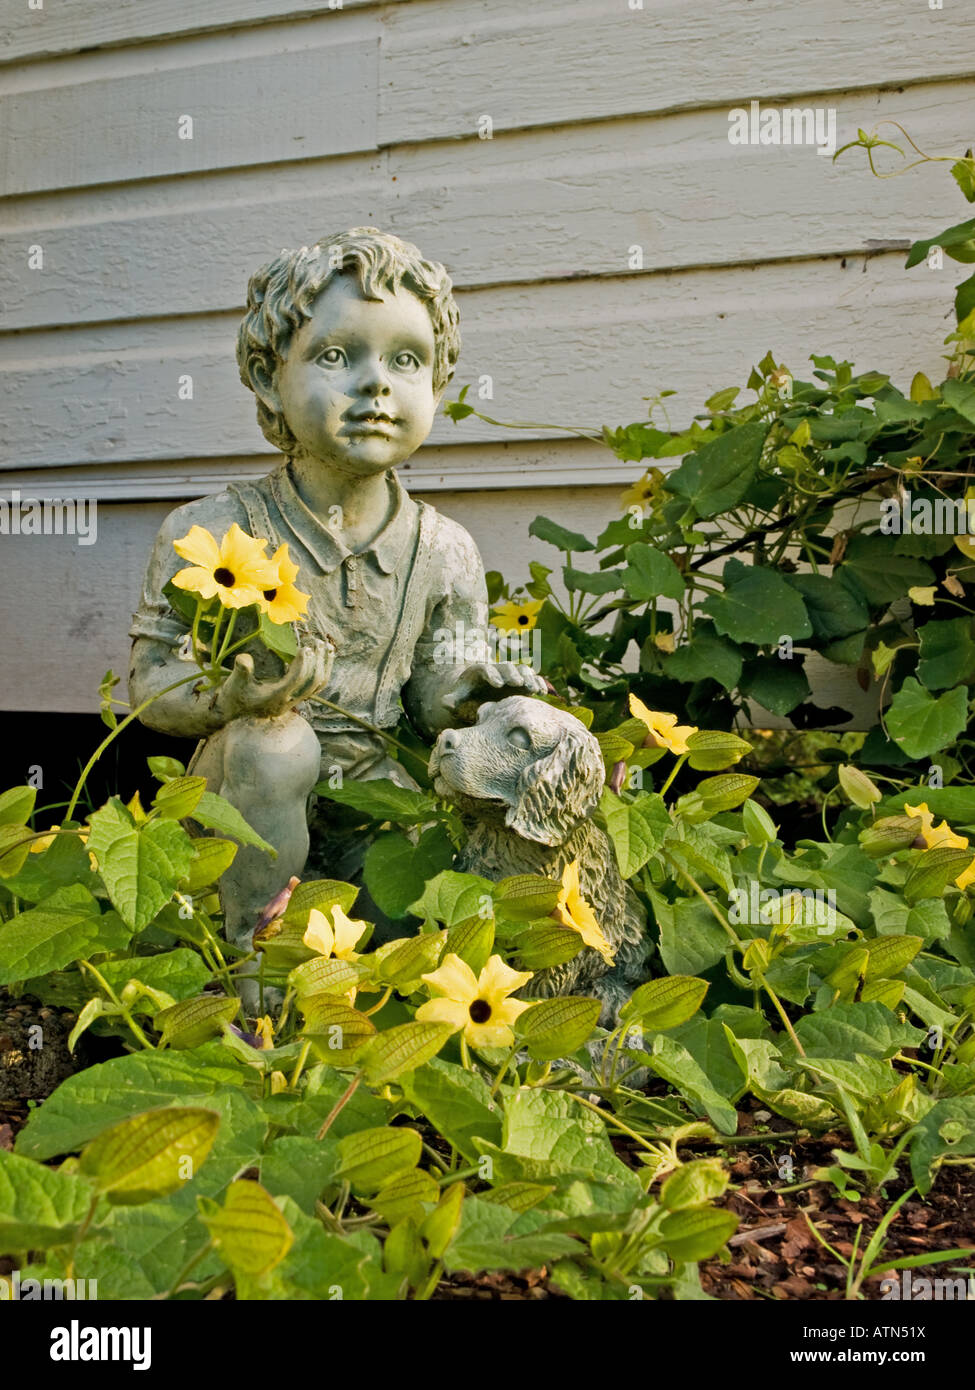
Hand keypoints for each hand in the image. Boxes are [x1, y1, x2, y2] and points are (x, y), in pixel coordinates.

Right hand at [211, 636, 334, 721]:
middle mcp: (289, 701)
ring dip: (324, 666)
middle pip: (313, 683)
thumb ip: (241, 671)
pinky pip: (315, 686)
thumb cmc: (234, 698)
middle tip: (319, 643)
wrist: (235, 716)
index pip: (297, 680)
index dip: (303, 663)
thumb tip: (244, 659)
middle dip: (318, 662)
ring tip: (327, 647)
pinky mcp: (295, 698)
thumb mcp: (234, 684)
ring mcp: (294, 701)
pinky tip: (323, 658)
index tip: (305, 647)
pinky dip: (321, 671)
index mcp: (276, 697)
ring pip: (317, 686)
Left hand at [443, 661, 549, 722]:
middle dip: (512, 675)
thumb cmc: (466, 698)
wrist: (477, 695)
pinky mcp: (522, 682)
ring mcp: (511, 675)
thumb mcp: (457, 699)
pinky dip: (538, 683)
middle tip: (517, 683)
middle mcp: (497, 670)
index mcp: (479, 672)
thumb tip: (446, 702)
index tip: (497, 684)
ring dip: (528, 678)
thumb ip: (451, 700)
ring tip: (534, 689)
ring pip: (521, 670)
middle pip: (506, 667)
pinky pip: (532, 679)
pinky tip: (542, 692)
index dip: (491, 675)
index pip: (485, 669)